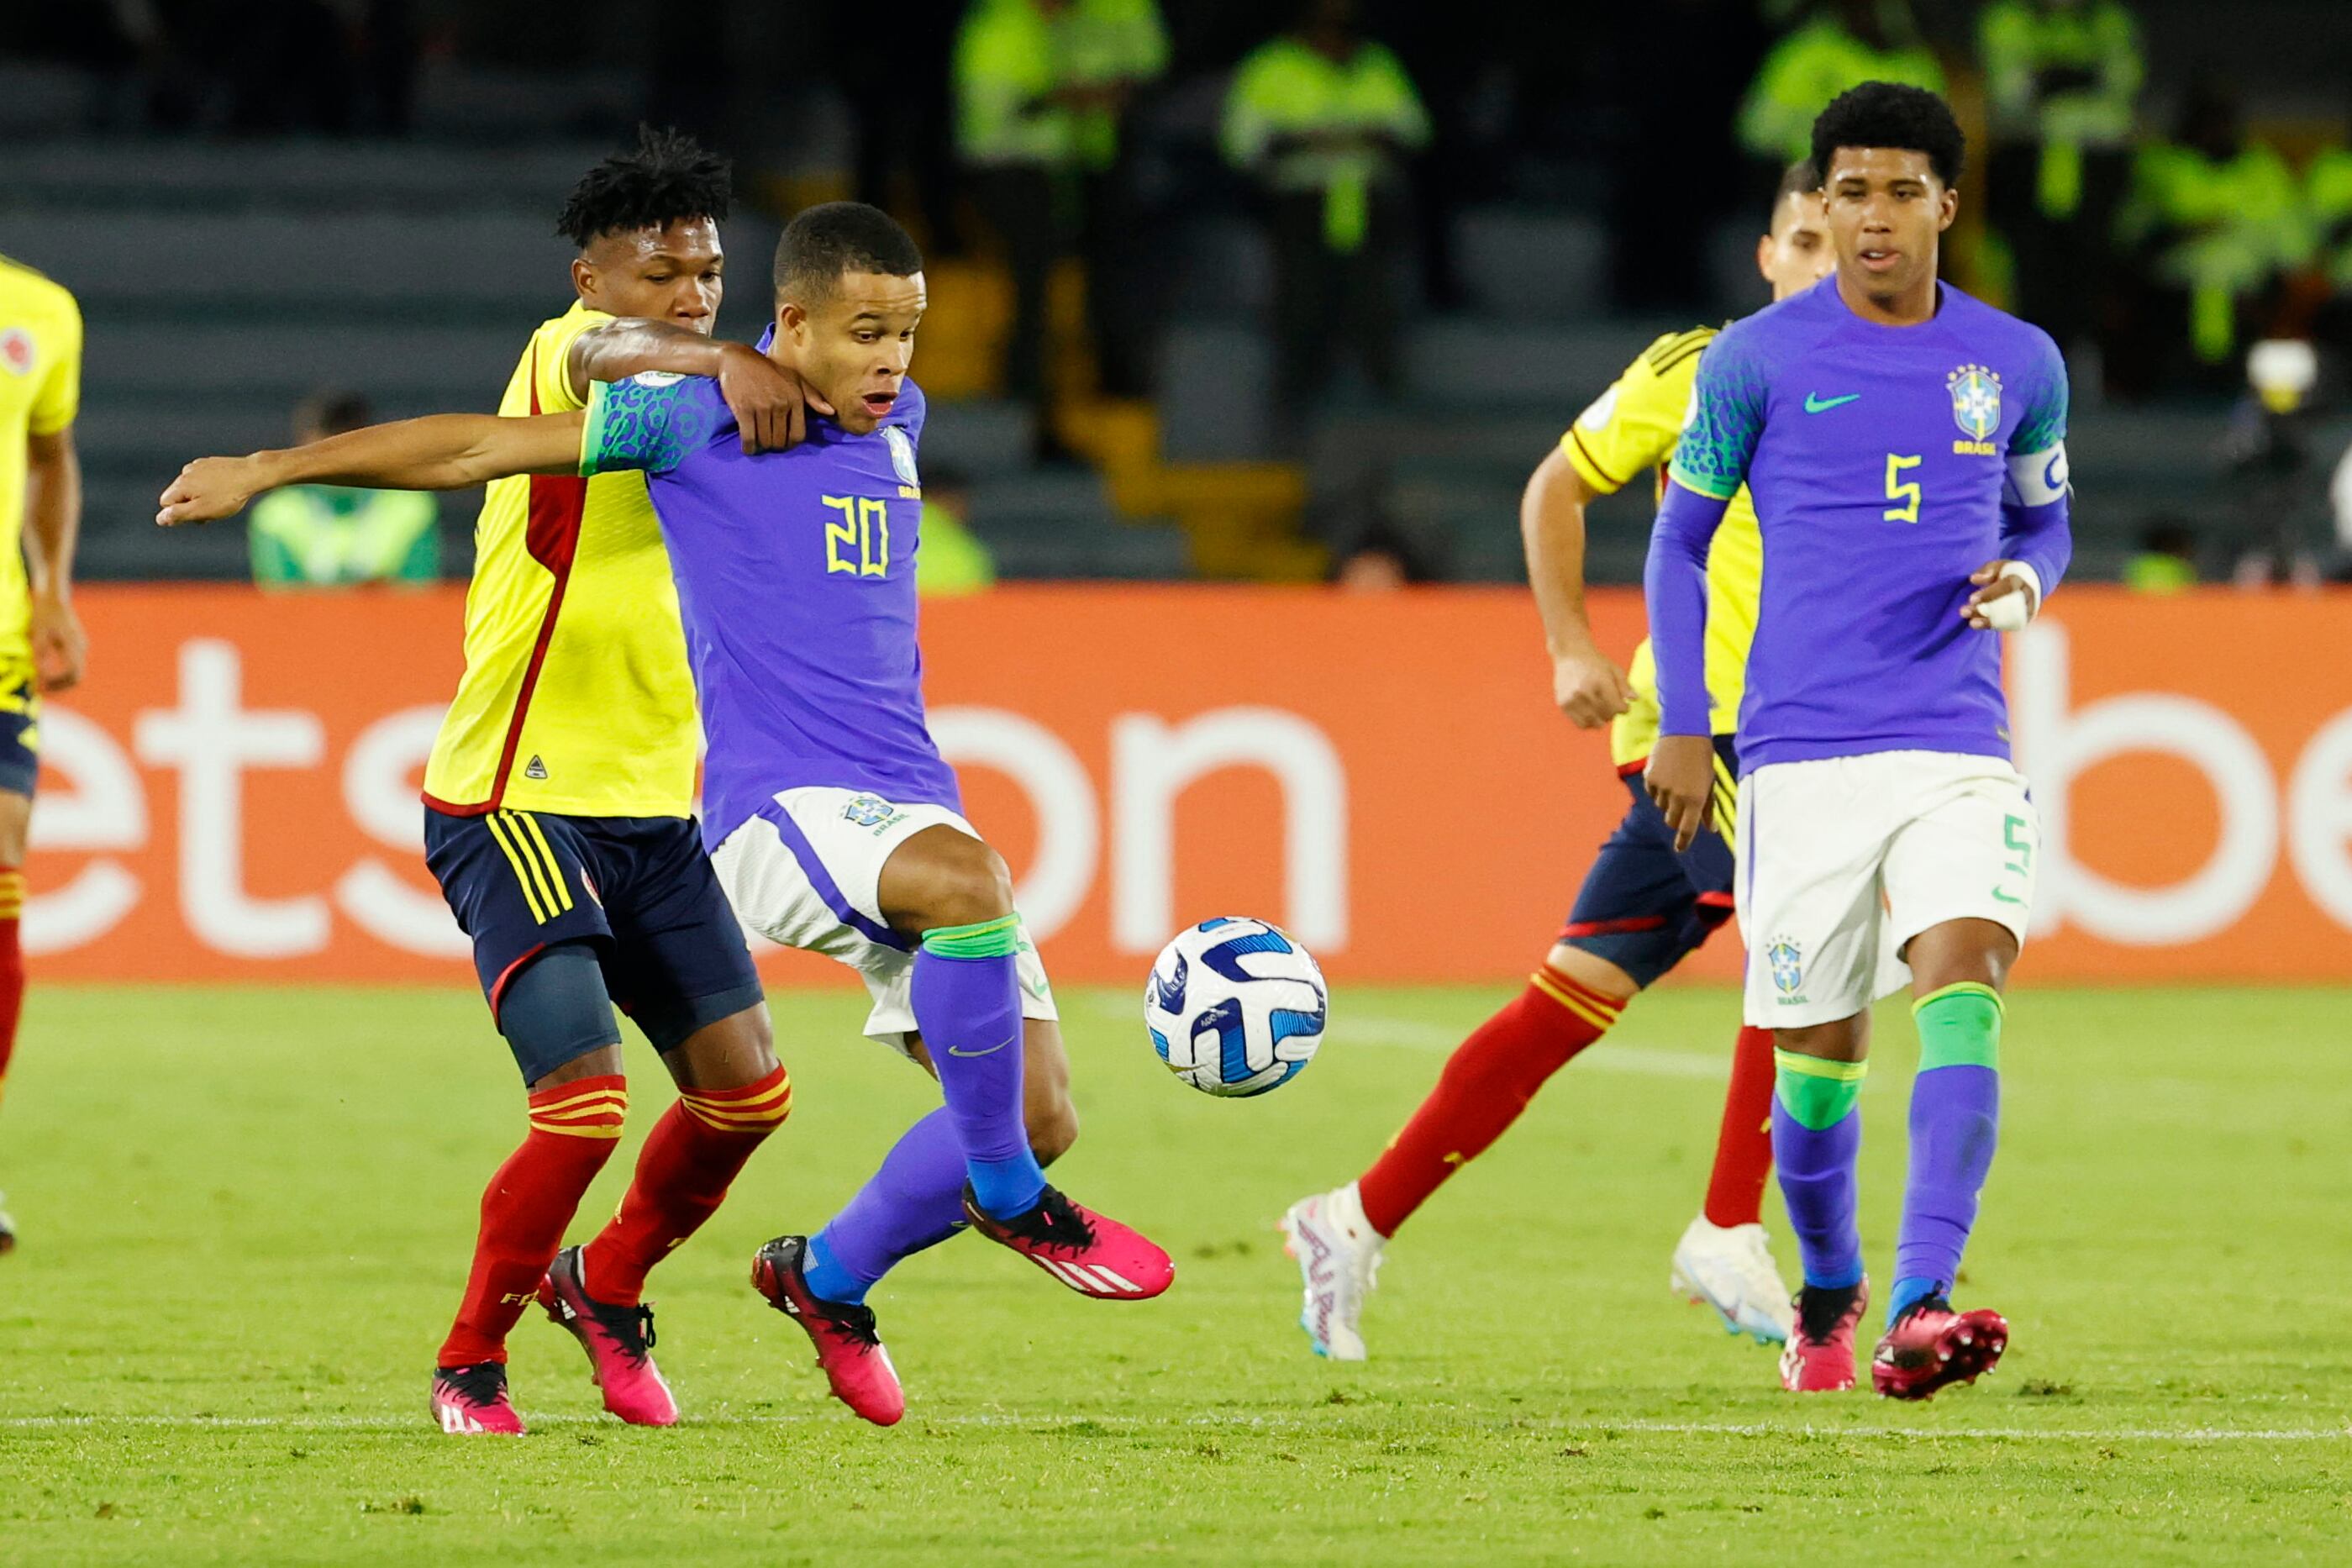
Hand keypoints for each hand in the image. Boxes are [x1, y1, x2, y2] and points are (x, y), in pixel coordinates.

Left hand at [29, 588, 84, 693]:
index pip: (72, 674)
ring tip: (41, 683)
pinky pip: (73, 665)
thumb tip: (41, 678)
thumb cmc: (43, 615)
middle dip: (60, 686)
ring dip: (60, 681)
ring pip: (75, 672)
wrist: (53, 598)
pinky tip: (46, 672)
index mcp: (74, 646)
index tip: (41, 687)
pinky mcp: (77, 645)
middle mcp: (81, 648)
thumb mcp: (38, 636)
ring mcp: (82, 647)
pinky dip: (61, 673)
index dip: (58, 684)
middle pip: (77, 677)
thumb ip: (40, 657)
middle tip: (41, 690)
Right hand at [157, 455, 267, 526]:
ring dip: (201, 498)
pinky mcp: (210, 463)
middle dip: (191, 506)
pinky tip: (224, 490)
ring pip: (191, 487)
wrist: (252, 474)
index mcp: (181, 484)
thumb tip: (160, 518)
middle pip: (178, 495)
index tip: (197, 516)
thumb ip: (178, 515)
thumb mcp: (201, 511)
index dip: (179, 513)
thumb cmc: (228, 496)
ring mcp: (198, 465)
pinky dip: (209, 487)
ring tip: (220, 502)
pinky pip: (203, 479)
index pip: (165, 503)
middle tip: (211, 512)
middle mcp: (185, 472)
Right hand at [719, 343, 833, 453]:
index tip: (784, 442)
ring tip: (758, 443)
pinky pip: (748, 438)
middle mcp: (781, 404)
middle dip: (775, 445)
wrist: (738, 360)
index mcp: (795, 398)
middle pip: (780, 441)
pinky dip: (748, 447)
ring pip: (765, 441)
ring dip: (761, 447)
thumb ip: (813, 396)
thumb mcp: (794, 379)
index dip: (791, 444)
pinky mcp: (743, 410)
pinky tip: (748, 447)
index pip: (798, 435)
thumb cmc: (769, 371)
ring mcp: (761, 407)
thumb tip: (831, 412)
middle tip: (769, 442)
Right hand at [1551, 643, 1633, 728]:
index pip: (1617, 707)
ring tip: (1602, 710)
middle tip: (1612, 706)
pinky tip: (1591, 713)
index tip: (1624, 706)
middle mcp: (1585, 691)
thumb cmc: (1595, 662)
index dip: (1624, 709)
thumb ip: (1625, 685)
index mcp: (1600, 681)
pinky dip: (1589, 722)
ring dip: (1601, 720)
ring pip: (1593, 722)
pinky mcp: (1563, 704)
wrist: (1570, 654)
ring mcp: (1572, 699)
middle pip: (1606, 715)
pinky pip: (1580, 723)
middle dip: (1613, 713)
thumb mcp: (1614, 669)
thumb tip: (1635, 699)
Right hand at [1644, 734, 1716, 852]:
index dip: (1683, 841)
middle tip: (1682, 802)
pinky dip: (1657, 789)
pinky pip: (1651, 793)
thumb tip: (1711, 829)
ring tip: (1677, 780)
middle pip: (1671, 820)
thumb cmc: (1702, 759)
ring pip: (1661, 806)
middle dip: (1676, 817)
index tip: (1680, 849)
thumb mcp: (1709, 783)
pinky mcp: (1650, 778)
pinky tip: (1666, 773)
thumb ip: (1708, 808)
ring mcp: (1662, 788)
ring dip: (1667, 800)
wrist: (1684, 733)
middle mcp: (1678, 796)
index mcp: (1696, 799)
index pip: (1687, 829)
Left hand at [1962, 560, 2036, 630]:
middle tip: (1964, 611)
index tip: (1971, 599)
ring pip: (2007, 618)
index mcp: (2021, 579)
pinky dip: (1993, 625)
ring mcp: (2028, 608)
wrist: (2029, 581)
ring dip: (1987, 622)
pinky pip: (2009, 625)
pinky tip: (1976, 624)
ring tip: (1971, 622)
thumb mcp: (1998, 566)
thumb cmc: (2008, 572)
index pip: (2007, 587)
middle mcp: (2027, 595)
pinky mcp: (2025, 618)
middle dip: (1984, 610)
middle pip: (2006, 605)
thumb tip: (1974, 579)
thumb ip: (1987, 570)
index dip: (1989, 594)